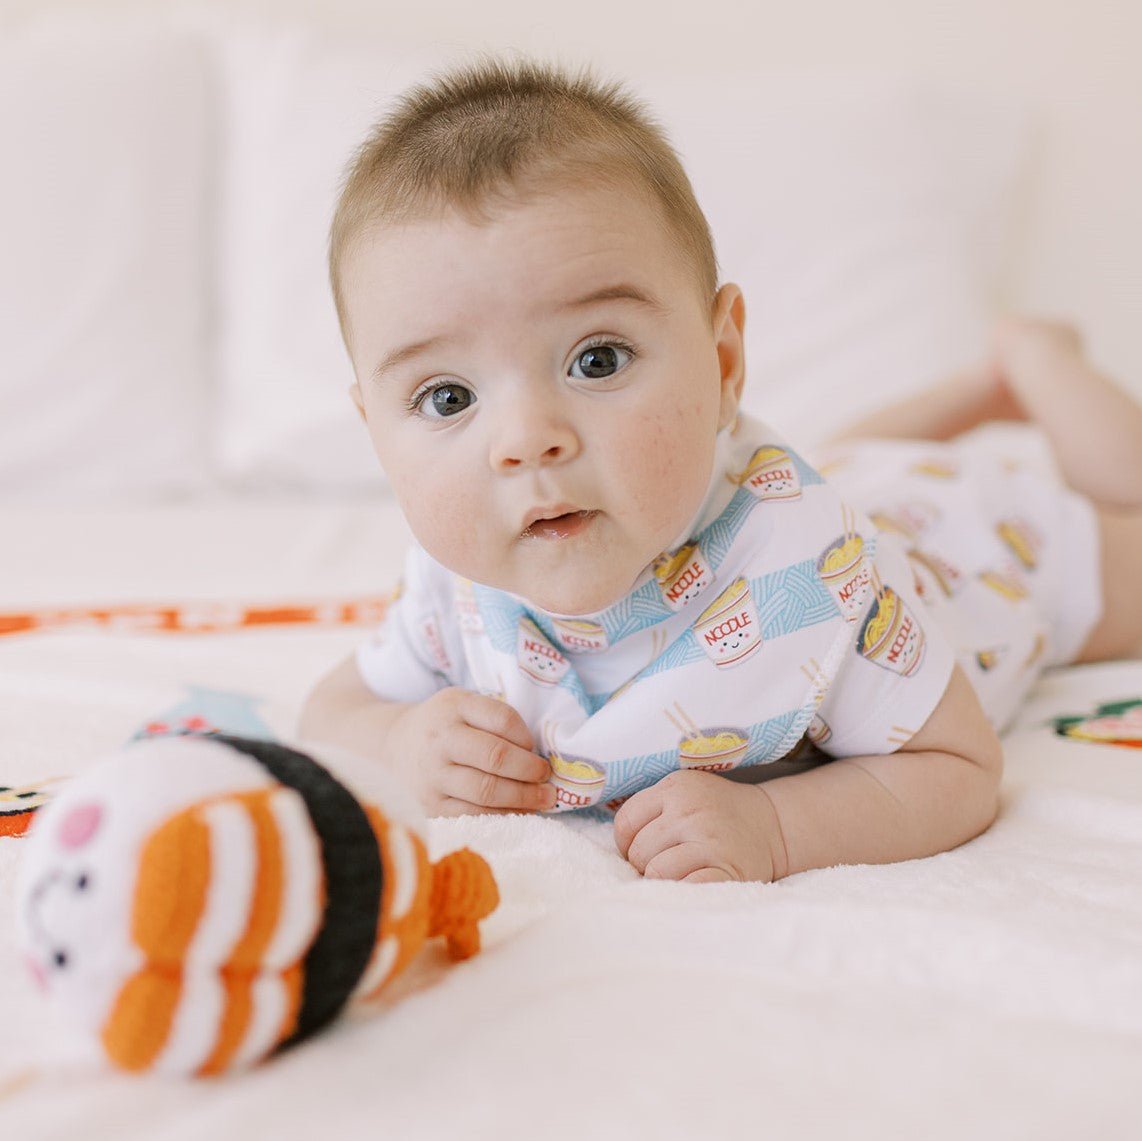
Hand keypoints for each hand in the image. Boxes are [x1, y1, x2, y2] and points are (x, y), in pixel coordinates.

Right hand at [387, 688, 555, 816]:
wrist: (393, 747)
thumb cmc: (442, 725)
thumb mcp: (462, 704)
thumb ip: (493, 718)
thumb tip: (536, 751)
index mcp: (453, 706)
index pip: (502, 719)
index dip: (526, 736)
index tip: (534, 748)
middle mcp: (440, 739)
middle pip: (496, 757)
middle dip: (530, 770)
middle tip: (546, 777)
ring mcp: (433, 775)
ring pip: (487, 790)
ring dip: (524, 797)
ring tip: (544, 798)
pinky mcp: (430, 805)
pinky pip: (474, 814)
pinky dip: (503, 815)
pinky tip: (520, 812)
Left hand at [613, 770, 787, 883]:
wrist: (771, 825)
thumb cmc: (716, 814)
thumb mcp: (684, 793)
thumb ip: (651, 808)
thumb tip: (618, 847)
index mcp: (675, 787)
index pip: (625, 823)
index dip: (627, 844)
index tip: (643, 850)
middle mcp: (690, 810)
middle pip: (639, 852)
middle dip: (646, 863)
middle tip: (667, 862)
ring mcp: (709, 839)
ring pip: (656, 873)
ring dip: (663, 880)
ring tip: (681, 872)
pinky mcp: (726, 868)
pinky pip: (685, 888)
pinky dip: (682, 892)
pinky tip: (692, 885)